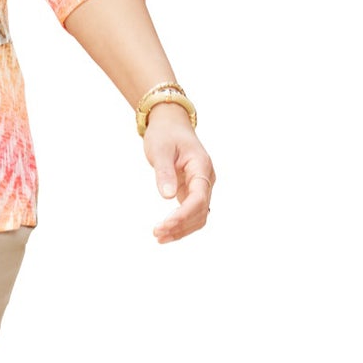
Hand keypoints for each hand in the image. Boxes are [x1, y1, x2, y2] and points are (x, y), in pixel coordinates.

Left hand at [143, 105, 215, 243]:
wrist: (170, 125)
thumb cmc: (165, 134)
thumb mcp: (160, 150)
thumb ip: (164, 172)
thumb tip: (167, 196)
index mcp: (201, 166)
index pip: (199, 197)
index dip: (183, 215)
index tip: (164, 225)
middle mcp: (206, 178)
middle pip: (201, 211)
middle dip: (181, 225)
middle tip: (157, 233)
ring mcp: (201, 186)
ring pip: (199, 216)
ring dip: (182, 229)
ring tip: (159, 237)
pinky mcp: (193, 191)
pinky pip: (192, 212)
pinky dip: (181, 224)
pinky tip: (166, 232)